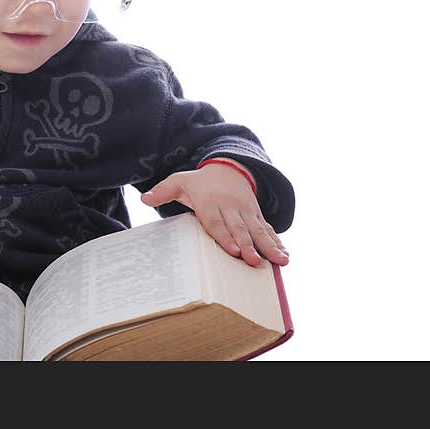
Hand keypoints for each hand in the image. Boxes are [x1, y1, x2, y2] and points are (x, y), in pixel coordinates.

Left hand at [140, 162, 288, 266]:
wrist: (229, 167)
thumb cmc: (199, 181)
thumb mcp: (179, 181)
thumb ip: (163, 190)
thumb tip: (144, 198)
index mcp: (210, 201)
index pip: (217, 221)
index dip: (225, 236)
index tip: (233, 251)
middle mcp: (231, 206)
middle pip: (240, 228)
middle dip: (248, 245)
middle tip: (254, 261)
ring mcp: (247, 211)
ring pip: (258, 230)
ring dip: (269, 245)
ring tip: (280, 260)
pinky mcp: (257, 215)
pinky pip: (268, 229)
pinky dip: (277, 242)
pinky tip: (285, 255)